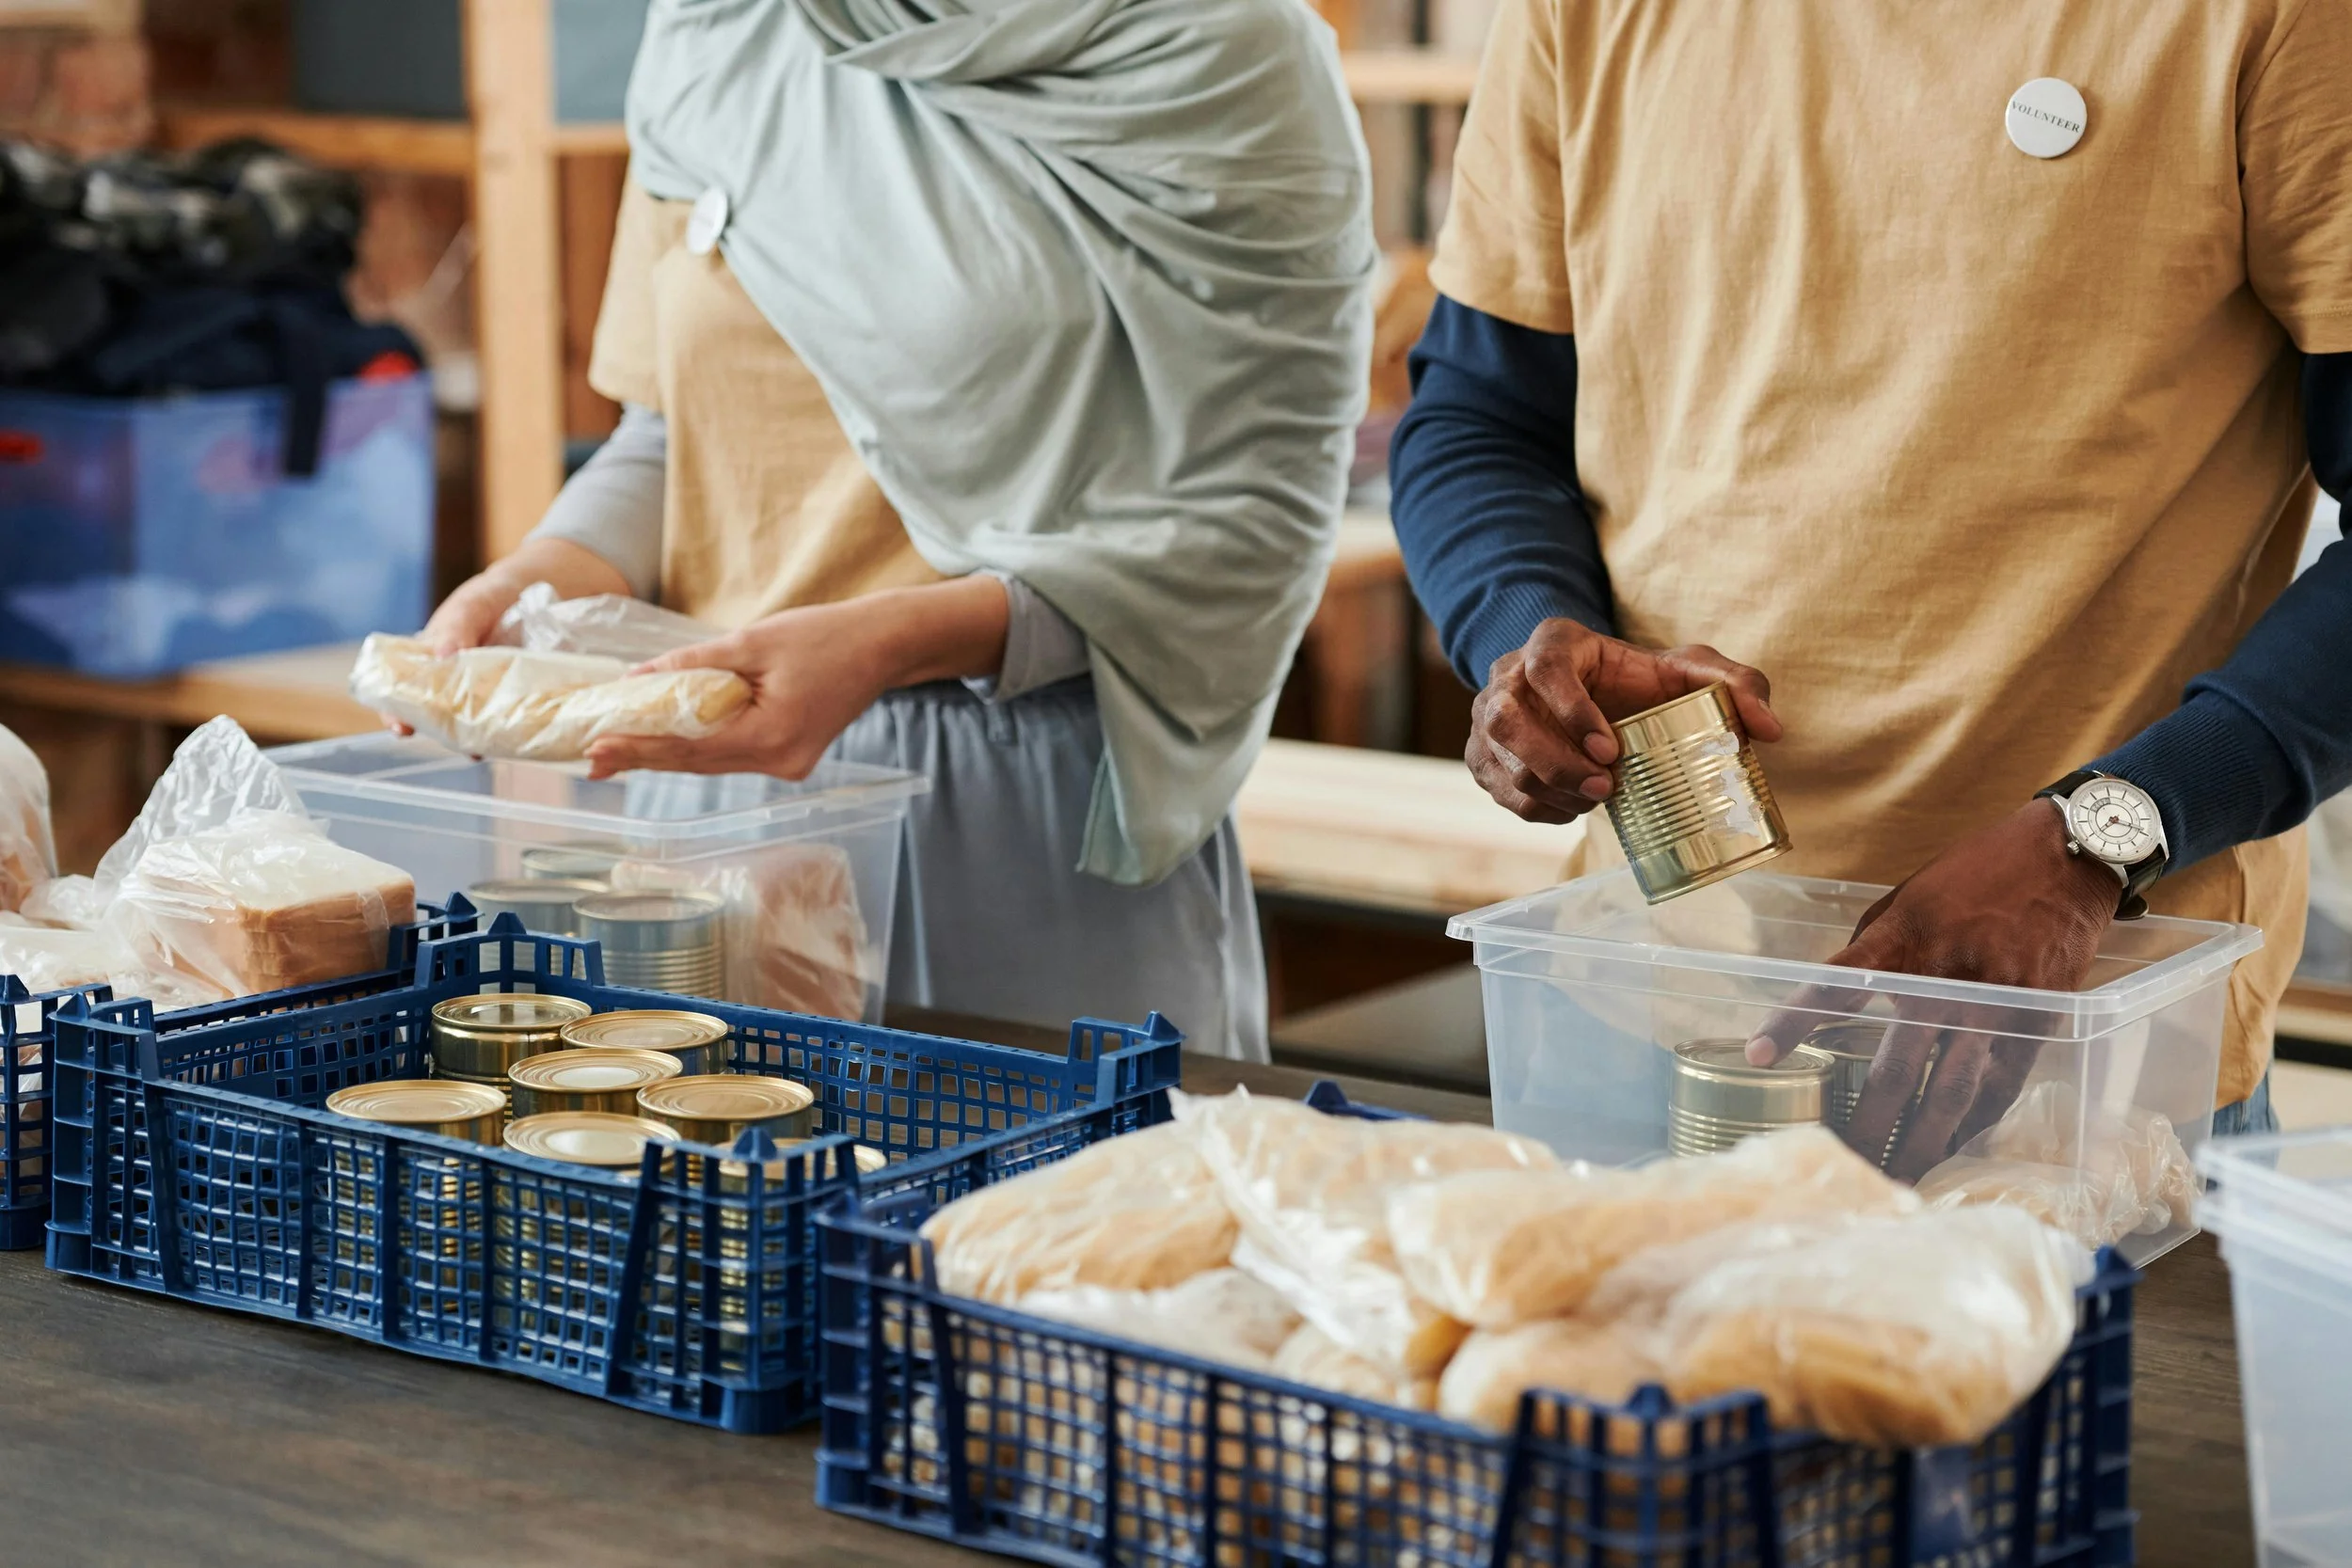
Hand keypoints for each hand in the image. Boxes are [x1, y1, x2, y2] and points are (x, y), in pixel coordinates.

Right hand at [390, 540, 635, 734]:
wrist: (542, 591)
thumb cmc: (492, 598)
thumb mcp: (472, 605)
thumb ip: (456, 628)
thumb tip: (442, 657)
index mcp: (430, 661)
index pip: (402, 692)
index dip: (397, 712)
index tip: (402, 729)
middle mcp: (453, 684)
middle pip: (440, 717)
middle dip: (449, 734)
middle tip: (465, 747)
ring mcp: (486, 696)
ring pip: (476, 725)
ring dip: (484, 738)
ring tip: (493, 746)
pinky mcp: (516, 700)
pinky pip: (511, 720)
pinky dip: (514, 730)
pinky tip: (522, 736)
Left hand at [583, 576, 1011, 780]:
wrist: (883, 645)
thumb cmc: (826, 636)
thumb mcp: (753, 641)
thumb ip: (694, 664)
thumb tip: (638, 679)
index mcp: (771, 737)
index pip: (689, 749)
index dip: (638, 748)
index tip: (596, 748)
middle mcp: (779, 762)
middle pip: (696, 763)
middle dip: (643, 758)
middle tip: (590, 759)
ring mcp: (787, 764)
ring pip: (713, 761)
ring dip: (666, 753)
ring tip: (617, 749)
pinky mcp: (789, 755)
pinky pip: (732, 753)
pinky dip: (697, 744)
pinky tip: (665, 739)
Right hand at [1467, 619, 1781, 821]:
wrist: (1593, 695)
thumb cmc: (1640, 680)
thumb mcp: (1691, 670)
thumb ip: (1736, 684)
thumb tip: (1769, 730)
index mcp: (1554, 643)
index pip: (1545, 667)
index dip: (1571, 710)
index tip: (1610, 749)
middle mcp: (1508, 675)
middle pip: (1508, 720)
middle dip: (1556, 762)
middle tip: (1605, 789)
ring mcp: (1488, 717)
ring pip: (1501, 760)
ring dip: (1548, 790)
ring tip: (1596, 799)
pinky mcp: (1484, 755)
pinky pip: (1500, 789)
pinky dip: (1538, 807)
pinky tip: (1574, 806)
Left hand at [1745, 802, 2122, 1180]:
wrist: (2063, 859)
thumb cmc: (1972, 876)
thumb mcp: (1906, 900)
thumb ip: (1873, 952)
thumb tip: (1836, 1003)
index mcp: (1903, 940)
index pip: (1835, 987)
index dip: (1794, 1023)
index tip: (1757, 1056)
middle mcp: (1947, 980)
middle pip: (1898, 1069)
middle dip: (1867, 1124)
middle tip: (1840, 1162)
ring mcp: (1996, 1008)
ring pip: (1952, 1094)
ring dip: (1921, 1143)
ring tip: (1893, 1178)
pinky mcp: (2036, 1025)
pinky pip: (1998, 1089)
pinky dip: (1970, 1125)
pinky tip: (1946, 1150)